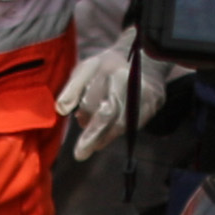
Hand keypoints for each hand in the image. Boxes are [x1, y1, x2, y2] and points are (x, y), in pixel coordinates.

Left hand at [56, 27, 165, 159]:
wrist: (144, 61)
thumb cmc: (106, 69)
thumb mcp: (85, 70)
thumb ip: (72, 89)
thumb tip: (61, 109)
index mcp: (106, 67)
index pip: (92, 95)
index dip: (84, 110)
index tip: (75, 121)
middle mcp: (126, 78)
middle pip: (108, 112)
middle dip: (92, 134)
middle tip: (80, 153)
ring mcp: (142, 91)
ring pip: (121, 123)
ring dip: (103, 137)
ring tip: (90, 146)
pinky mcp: (153, 103)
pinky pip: (133, 125)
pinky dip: (116, 133)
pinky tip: (103, 138)